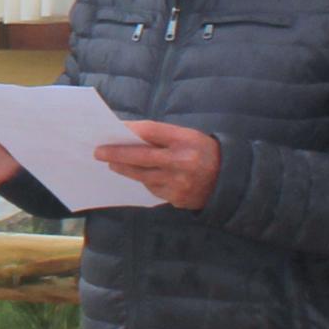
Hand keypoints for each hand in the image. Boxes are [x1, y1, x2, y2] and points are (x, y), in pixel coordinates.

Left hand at [98, 118, 221, 210]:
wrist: (229, 180)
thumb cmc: (202, 152)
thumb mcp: (187, 136)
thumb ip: (161, 136)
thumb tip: (128, 134)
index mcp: (185, 141)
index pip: (151, 132)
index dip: (130, 130)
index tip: (112, 129)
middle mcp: (182, 162)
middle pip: (141, 158)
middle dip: (117, 154)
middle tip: (99, 152)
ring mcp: (179, 183)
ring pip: (143, 176)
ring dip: (124, 169)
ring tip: (112, 163)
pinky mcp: (177, 199)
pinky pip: (153, 189)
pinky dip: (144, 181)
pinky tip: (138, 175)